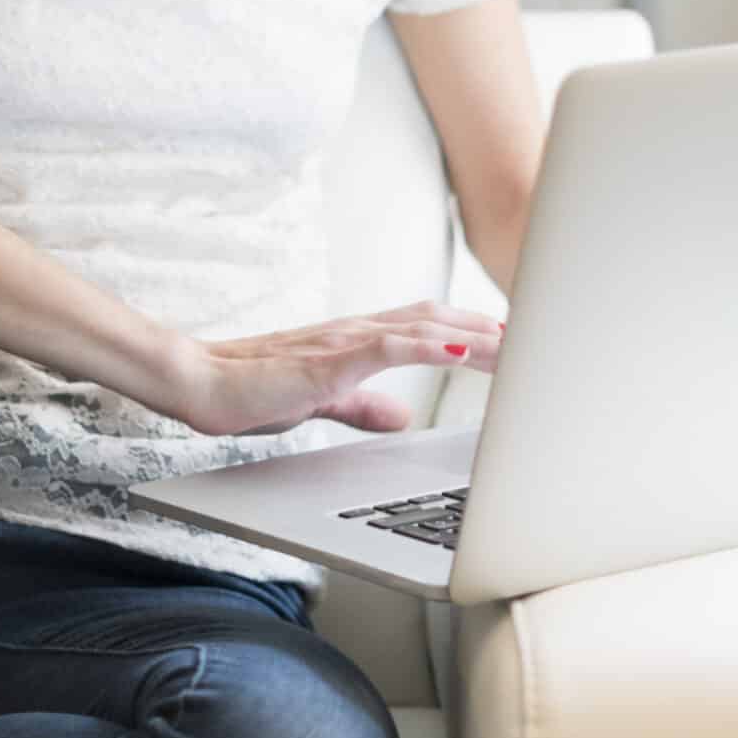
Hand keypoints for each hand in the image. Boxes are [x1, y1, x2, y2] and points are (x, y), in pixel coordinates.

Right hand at [180, 302, 505, 438]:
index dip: (473, 330)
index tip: (515, 340)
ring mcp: (343, 341)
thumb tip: (402, 416)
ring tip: (513, 341)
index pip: (428, 328)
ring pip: (421, 328)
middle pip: (437, 321)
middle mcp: (356, 331)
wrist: (200, 383)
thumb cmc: (251, 388)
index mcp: (357, 341)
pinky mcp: (327, 360)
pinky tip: (456, 350)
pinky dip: (425, 346)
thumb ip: (363, 406)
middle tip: (537, 337)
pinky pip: (385, 347)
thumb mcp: (322, 400)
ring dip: (471, 334)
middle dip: (487, 329)